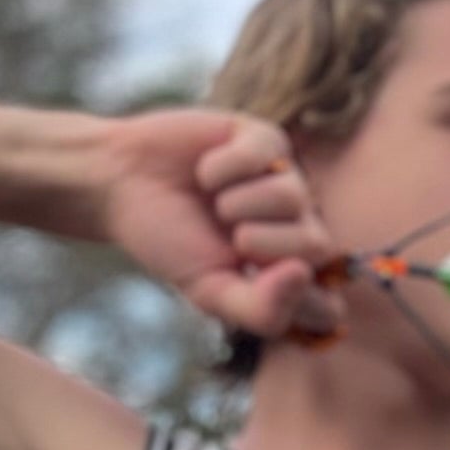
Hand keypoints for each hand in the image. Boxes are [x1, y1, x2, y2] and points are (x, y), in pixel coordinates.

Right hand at [90, 107, 344, 343]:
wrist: (122, 184)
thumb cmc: (170, 242)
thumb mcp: (210, 292)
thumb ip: (261, 309)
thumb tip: (303, 273)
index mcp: (289, 277)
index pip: (328, 307)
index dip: (293, 299)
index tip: (250, 286)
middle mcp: (298, 229)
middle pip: (319, 246)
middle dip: (263, 244)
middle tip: (230, 237)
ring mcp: (287, 181)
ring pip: (294, 198)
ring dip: (238, 204)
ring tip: (215, 202)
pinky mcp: (267, 141)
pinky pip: (266, 155)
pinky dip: (224, 167)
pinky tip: (206, 170)